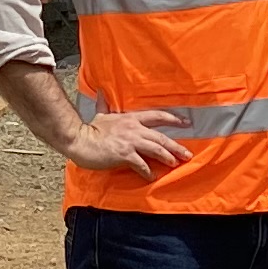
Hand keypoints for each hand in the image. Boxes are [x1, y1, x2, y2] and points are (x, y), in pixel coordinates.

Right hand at [60, 105, 190, 175]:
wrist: (80, 140)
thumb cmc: (90, 129)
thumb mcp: (100, 114)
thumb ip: (104, 104)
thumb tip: (99, 91)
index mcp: (131, 118)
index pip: (157, 116)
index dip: (174, 119)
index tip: (186, 122)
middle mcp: (134, 129)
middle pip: (161, 137)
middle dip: (176, 146)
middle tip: (187, 154)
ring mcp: (130, 142)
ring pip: (155, 149)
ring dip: (167, 157)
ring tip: (175, 164)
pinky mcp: (125, 154)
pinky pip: (141, 164)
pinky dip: (148, 171)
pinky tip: (152, 177)